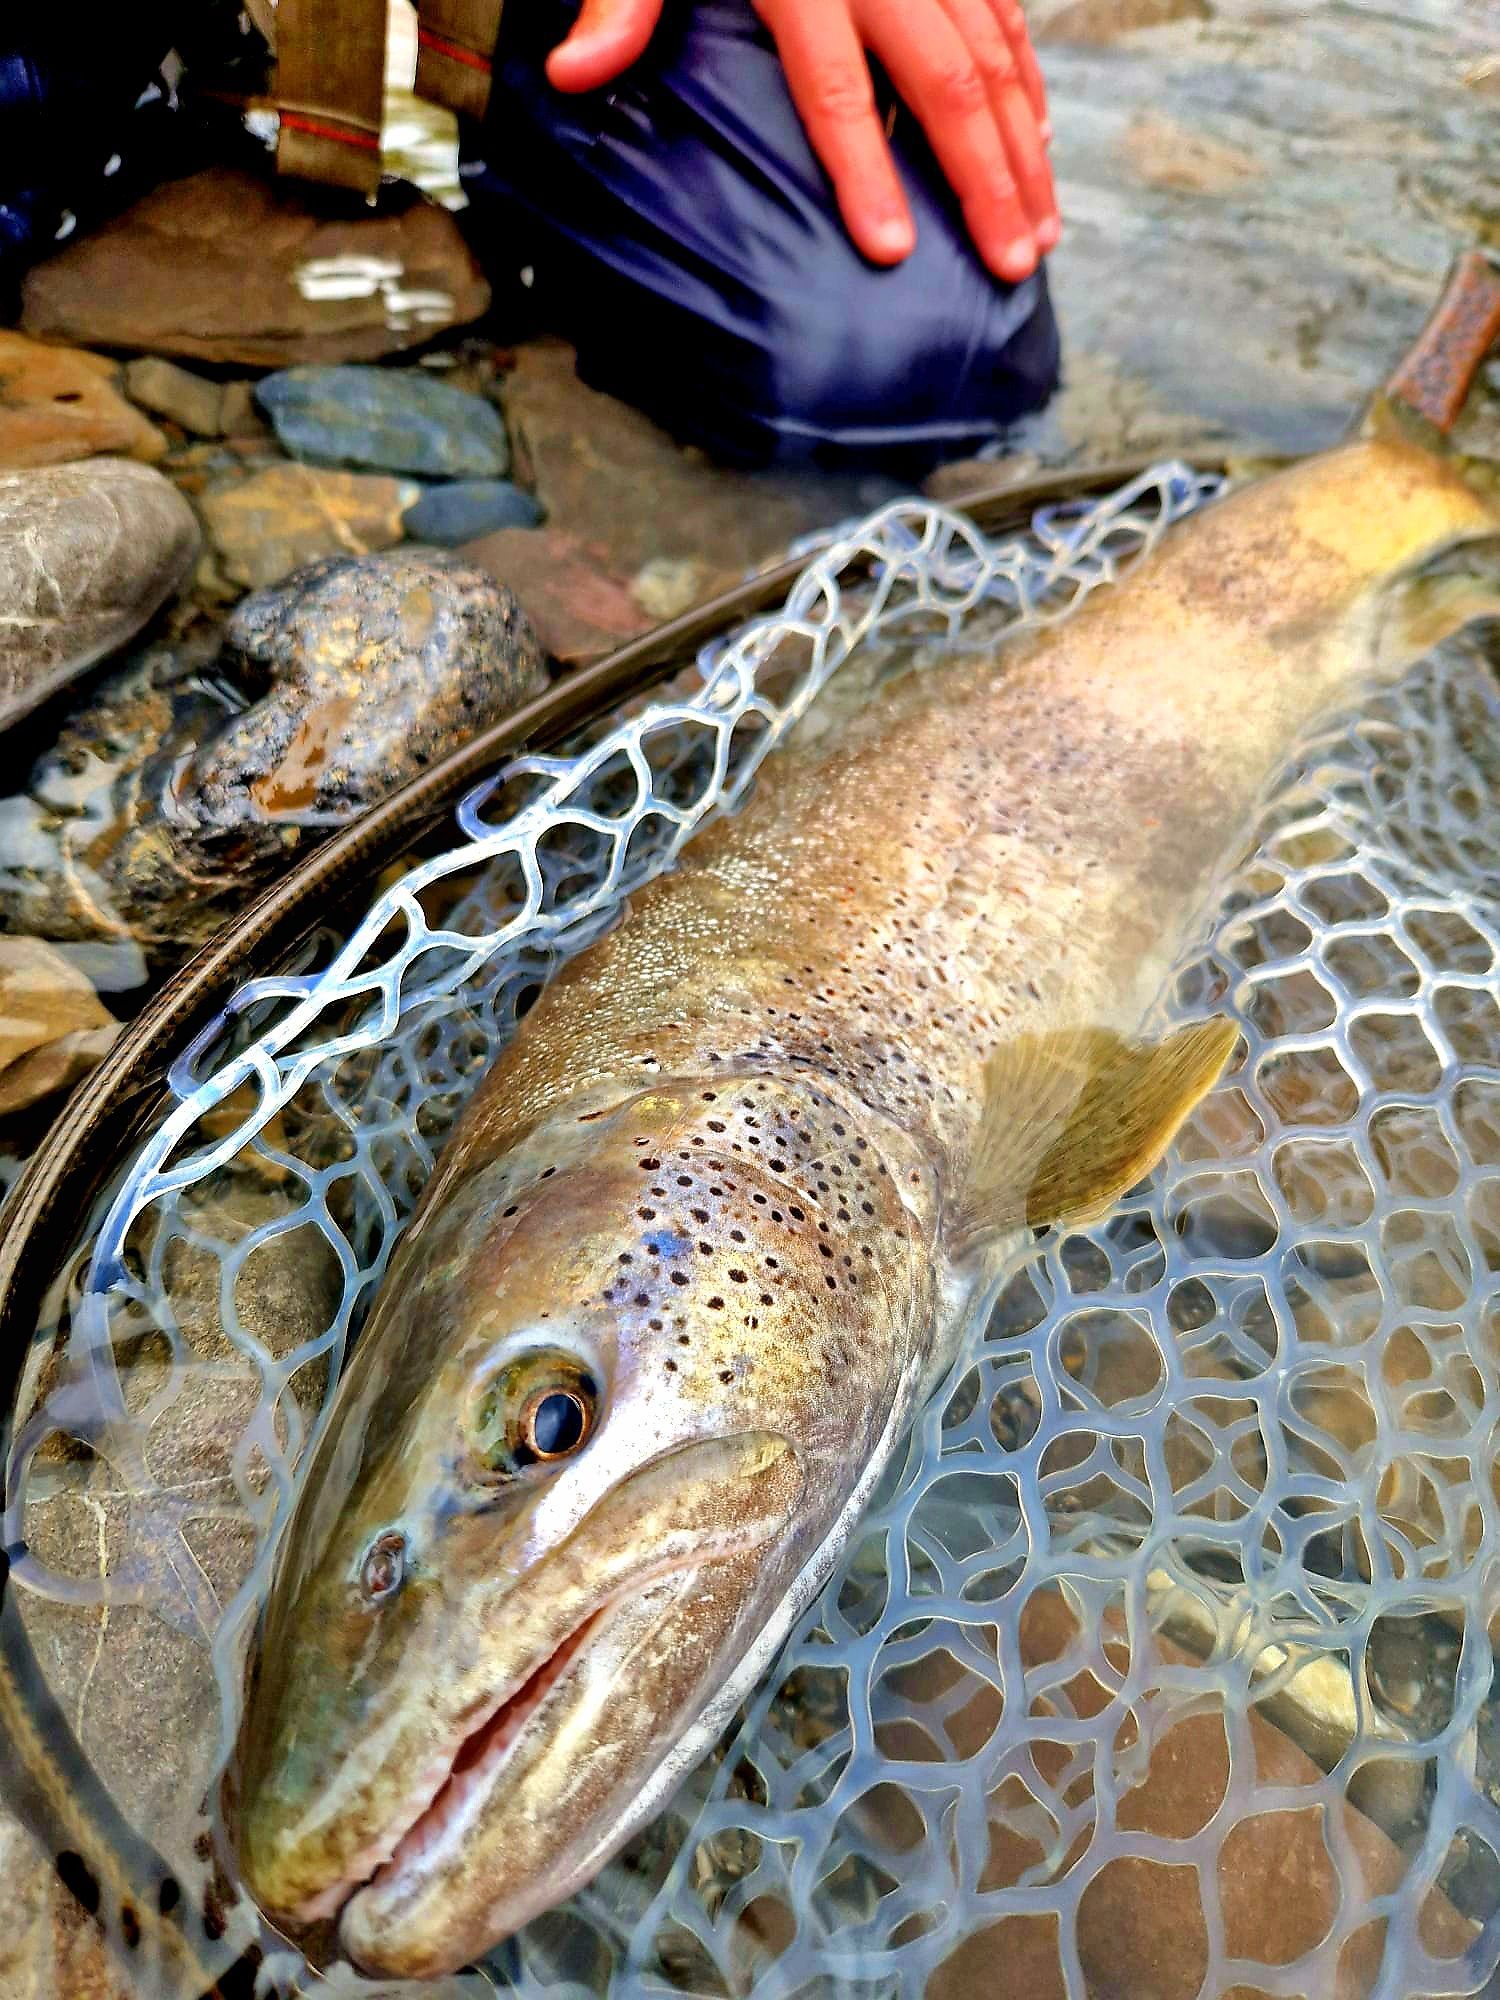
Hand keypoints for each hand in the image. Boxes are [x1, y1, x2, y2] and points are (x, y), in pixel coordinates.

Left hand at [546, 0, 1058, 283]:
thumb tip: (574, 73)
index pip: (837, 86)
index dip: (865, 170)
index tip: (890, 250)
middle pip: (947, 82)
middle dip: (984, 182)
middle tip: (1009, 266)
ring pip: (995, 56)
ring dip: (1022, 150)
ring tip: (1038, 235)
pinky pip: (1006, 15)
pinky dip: (1027, 84)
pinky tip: (1036, 145)